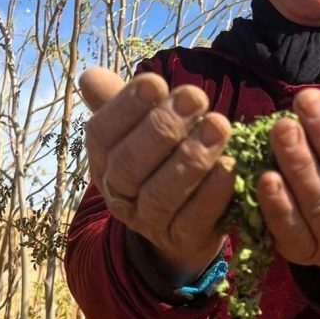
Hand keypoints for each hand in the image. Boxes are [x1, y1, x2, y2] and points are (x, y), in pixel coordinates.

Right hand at [79, 67, 234, 281]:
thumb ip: (120, 102)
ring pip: (161, 194)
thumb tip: (89, 77)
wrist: (187, 224)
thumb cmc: (164, 160)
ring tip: (219, 126)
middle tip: (196, 97)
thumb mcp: (140, 129)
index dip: (125, 108)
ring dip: (191, 158)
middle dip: (162, 128)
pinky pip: (194, 219)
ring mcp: (149, 223)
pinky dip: (212, 193)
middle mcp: (119, 195)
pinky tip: (230, 167)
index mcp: (103, 162)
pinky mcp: (183, 242)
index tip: (156, 83)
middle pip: (129, 165)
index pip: (101, 135)